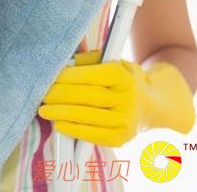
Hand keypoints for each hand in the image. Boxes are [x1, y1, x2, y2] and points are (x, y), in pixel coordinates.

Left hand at [38, 58, 194, 146]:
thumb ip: (88, 60)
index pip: (90, 76)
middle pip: (86, 97)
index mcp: (123, 76)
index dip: (67, 78)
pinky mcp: (121, 137)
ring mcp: (125, 120)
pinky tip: (58, 125)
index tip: (50, 77)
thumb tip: (64, 62)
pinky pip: (92, 135)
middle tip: (42, 94)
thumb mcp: (113, 61)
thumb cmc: (125, 80)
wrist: (153, 104)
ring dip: (61, 114)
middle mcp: (127, 98)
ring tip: (44, 110)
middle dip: (60, 96)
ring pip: (86, 116)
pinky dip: (73, 130)